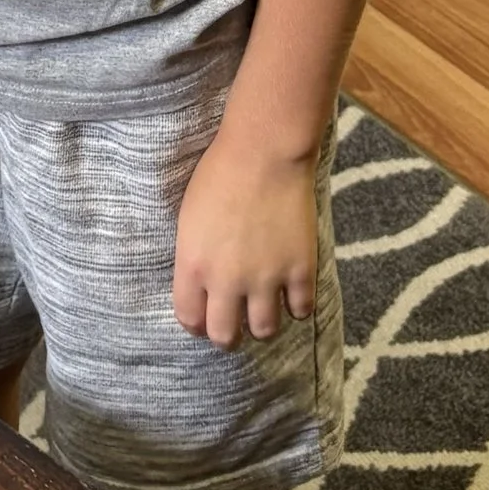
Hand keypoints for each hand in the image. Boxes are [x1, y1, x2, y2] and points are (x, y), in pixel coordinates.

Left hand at [172, 126, 317, 348]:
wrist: (263, 152)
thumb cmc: (218, 175)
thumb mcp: (188, 219)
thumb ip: (192, 257)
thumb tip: (198, 285)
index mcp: (193, 265)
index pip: (190, 320)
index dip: (197, 325)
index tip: (203, 320)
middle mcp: (227, 280)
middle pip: (225, 336)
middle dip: (228, 337)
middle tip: (234, 328)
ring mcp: (267, 278)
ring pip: (265, 331)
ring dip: (262, 326)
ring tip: (263, 313)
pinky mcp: (300, 269)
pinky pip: (300, 310)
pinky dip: (296, 307)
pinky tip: (292, 295)